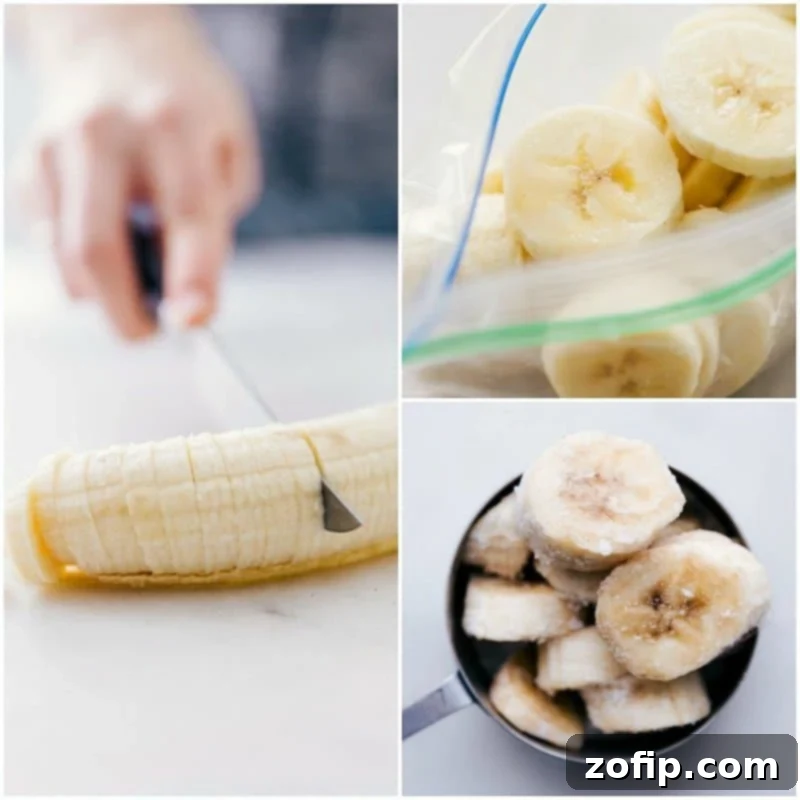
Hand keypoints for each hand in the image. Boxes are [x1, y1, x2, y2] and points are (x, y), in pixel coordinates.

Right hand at [15, 7, 260, 337]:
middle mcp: (105, 134)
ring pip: (64, 258)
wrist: (111, 40)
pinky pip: (49, 244)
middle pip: (97, 249)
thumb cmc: (186, 105)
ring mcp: (54, 149)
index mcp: (174, 125)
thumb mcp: (230, 145)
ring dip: (103, 294)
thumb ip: (218, 215)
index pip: (187, 213)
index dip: (192, 276)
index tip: (194, 322)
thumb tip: (187, 293)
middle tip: (151, 332)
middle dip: (125, 314)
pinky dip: (81, 264)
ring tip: (136, 278)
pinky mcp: (26, 166)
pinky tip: (108, 236)